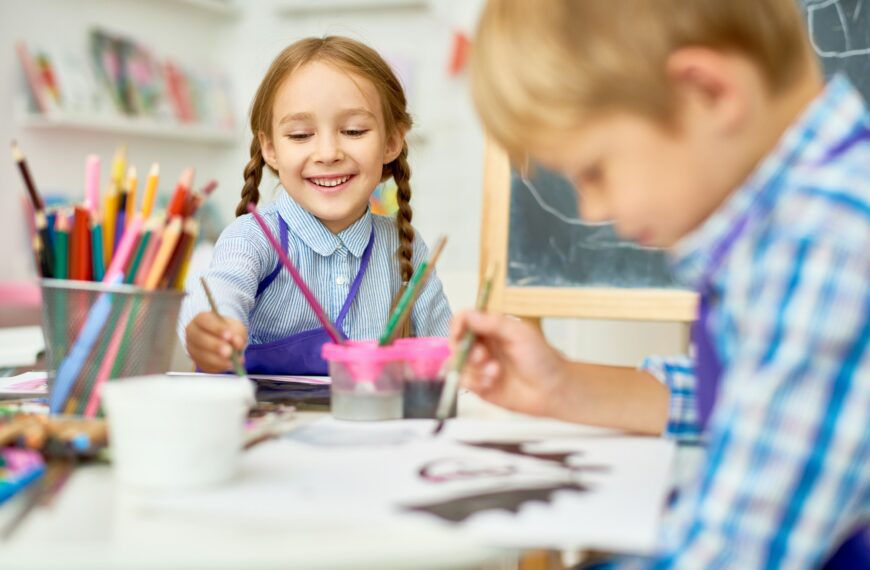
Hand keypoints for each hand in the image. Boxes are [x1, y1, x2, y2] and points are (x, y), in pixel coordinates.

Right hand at [185, 312, 247, 372]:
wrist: (224, 338)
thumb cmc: (229, 330)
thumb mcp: (236, 327)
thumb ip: (237, 333)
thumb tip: (237, 343)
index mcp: (201, 319)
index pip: (205, 320)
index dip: (216, 328)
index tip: (229, 335)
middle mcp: (192, 332)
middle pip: (200, 338)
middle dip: (216, 346)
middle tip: (229, 351)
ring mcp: (192, 348)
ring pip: (201, 355)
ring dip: (218, 360)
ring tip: (232, 362)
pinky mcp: (197, 361)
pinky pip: (205, 365)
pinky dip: (218, 366)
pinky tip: (228, 365)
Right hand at [449, 311, 569, 417]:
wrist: (552, 390)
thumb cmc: (542, 359)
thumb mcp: (520, 334)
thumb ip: (493, 323)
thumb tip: (468, 314)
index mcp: (491, 328)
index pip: (464, 320)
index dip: (458, 325)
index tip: (459, 333)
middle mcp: (483, 346)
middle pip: (456, 342)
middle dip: (466, 350)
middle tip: (482, 357)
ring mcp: (480, 366)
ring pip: (458, 364)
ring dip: (474, 369)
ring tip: (495, 373)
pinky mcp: (479, 386)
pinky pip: (463, 382)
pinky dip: (474, 383)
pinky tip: (492, 383)